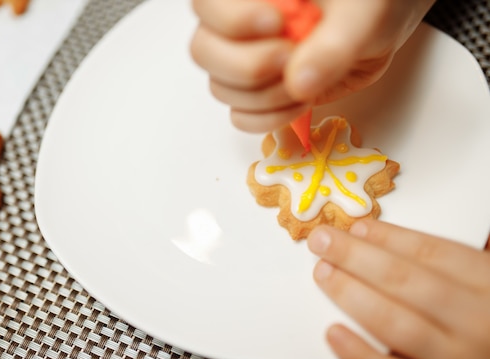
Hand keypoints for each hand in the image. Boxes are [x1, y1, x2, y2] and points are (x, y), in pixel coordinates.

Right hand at [190, 0, 435, 132]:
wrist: (382, 22)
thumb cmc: (371, 1)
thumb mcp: (363, 13)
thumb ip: (334, 44)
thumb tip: (300, 83)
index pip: (207, 5)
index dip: (232, 20)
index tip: (276, 23)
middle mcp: (235, 26)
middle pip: (204, 52)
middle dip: (249, 65)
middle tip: (290, 57)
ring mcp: (244, 60)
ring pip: (221, 88)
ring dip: (265, 95)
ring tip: (307, 82)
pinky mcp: (260, 92)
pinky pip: (240, 116)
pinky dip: (269, 118)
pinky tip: (302, 101)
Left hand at [307, 219, 489, 358]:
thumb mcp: (484, 293)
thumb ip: (449, 271)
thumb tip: (375, 240)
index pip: (433, 253)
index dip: (388, 237)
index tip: (355, 227)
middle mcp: (479, 323)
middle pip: (406, 280)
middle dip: (356, 256)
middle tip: (322, 241)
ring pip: (395, 322)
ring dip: (351, 293)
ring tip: (323, 273)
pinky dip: (360, 354)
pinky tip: (333, 333)